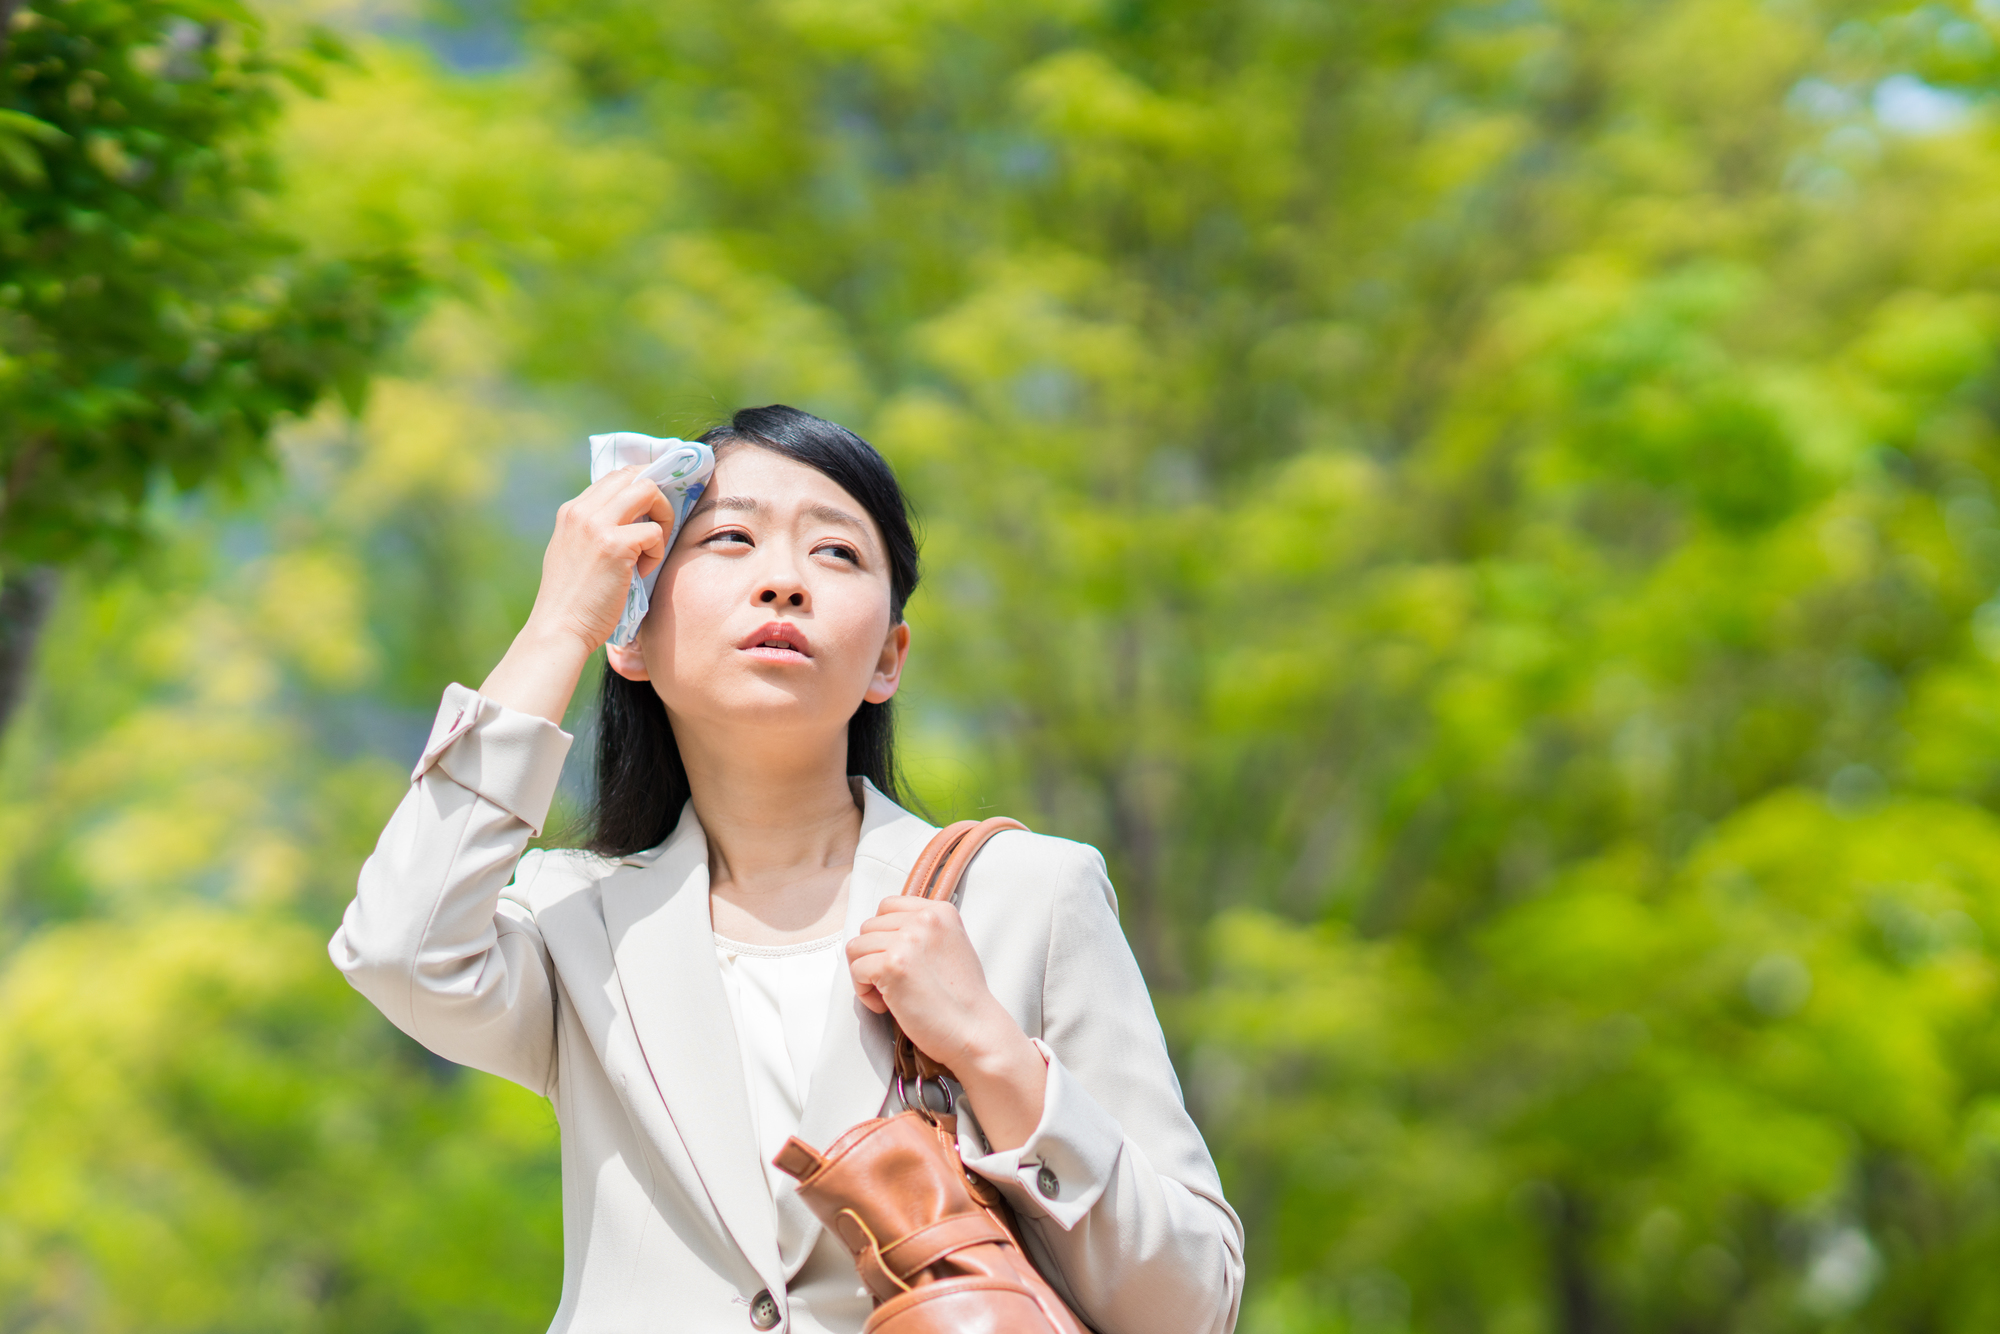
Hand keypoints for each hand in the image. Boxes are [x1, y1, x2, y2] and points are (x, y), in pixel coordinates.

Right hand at [478, 467, 677, 725]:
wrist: (558, 629)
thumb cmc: (572, 601)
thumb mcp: (574, 553)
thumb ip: (595, 530)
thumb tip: (631, 518)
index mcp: (571, 511)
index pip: (616, 477)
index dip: (642, 488)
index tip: (653, 511)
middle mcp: (582, 511)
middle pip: (635, 476)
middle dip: (658, 499)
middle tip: (659, 529)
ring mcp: (597, 525)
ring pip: (648, 491)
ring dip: (662, 519)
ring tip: (650, 551)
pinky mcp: (614, 545)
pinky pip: (654, 532)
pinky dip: (656, 552)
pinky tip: (640, 573)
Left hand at [847, 896, 1048, 1149]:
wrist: (975, 1031)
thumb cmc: (962, 998)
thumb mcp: (952, 946)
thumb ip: (922, 932)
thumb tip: (883, 933)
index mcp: (940, 911)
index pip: (888, 906)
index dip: (883, 935)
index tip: (896, 960)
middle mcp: (924, 919)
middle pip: (868, 927)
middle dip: (872, 956)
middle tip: (891, 984)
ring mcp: (907, 940)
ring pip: (857, 947)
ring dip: (865, 974)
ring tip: (888, 995)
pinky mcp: (892, 965)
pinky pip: (857, 969)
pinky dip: (864, 992)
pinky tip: (885, 1005)